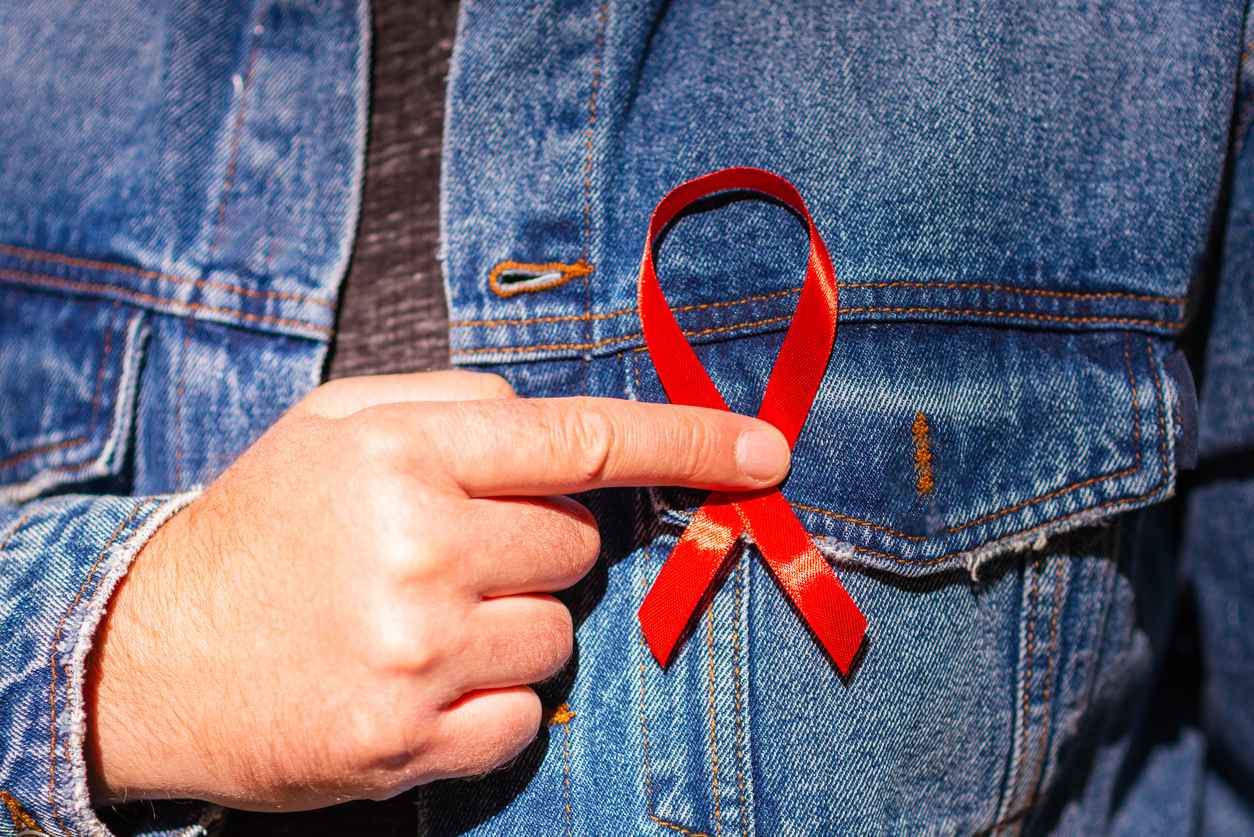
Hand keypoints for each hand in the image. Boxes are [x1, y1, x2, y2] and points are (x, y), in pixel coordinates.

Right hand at [85, 370, 789, 809]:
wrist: (148, 653)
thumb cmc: (259, 527)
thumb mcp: (336, 423)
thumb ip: (457, 400)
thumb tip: (560, 428)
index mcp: (405, 456)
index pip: (581, 440)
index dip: (686, 439)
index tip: (764, 450)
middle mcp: (420, 550)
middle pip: (575, 547)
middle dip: (533, 548)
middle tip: (448, 555)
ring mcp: (418, 654)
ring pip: (558, 632)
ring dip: (511, 623)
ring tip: (420, 620)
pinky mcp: (408, 741)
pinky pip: (525, 712)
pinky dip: (490, 697)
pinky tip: (418, 680)